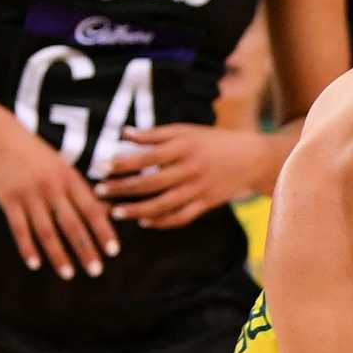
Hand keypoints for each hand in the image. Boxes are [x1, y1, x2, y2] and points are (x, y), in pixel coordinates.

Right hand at [0, 112, 117, 278]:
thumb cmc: (37, 154)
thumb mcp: (63, 166)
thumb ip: (81, 190)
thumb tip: (109, 211)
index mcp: (70, 178)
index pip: (92, 209)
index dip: (104, 231)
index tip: (113, 251)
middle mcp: (52, 187)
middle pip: (72, 224)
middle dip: (86, 249)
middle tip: (96, 271)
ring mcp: (29, 194)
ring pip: (47, 231)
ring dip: (59, 255)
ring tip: (69, 274)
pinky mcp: (8, 199)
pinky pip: (19, 229)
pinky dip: (28, 248)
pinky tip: (35, 265)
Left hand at [97, 124, 269, 229]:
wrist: (252, 158)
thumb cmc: (213, 141)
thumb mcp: (186, 130)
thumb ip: (155, 133)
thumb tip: (124, 133)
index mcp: (183, 147)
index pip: (146, 156)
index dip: (122, 163)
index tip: (101, 168)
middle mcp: (190, 168)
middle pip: (150, 182)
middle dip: (122, 189)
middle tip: (100, 192)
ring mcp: (199, 188)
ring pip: (163, 204)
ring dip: (137, 210)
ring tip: (116, 212)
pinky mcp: (207, 203)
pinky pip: (181, 217)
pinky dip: (162, 222)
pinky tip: (144, 222)